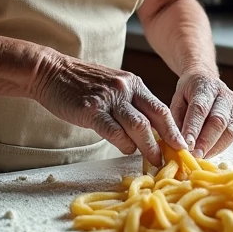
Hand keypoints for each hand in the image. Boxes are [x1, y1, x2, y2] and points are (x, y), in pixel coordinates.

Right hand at [32, 53, 185, 165]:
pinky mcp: (91, 110)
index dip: (173, 129)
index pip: (160, 108)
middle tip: (173, 158)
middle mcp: (125, 88)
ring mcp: (108, 98)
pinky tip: (126, 150)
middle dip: (167, 140)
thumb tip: (147, 130)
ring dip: (148, 146)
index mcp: (133, 83)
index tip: (181, 145)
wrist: (51, 71)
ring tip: (154, 160)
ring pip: (138, 126)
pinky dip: (123, 144)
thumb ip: (130, 103)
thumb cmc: (81, 83)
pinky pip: (113, 131)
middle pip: (154, 117)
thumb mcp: (113, 85)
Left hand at [172, 70, 232, 157]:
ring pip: (229, 129)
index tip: (186, 145)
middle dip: (206, 141)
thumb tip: (177, 142)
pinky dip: (222, 146)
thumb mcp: (177, 100)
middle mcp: (223, 95)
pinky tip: (210, 152)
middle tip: (194, 156)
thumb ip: (177, 120)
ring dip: (214, 147)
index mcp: (205, 87)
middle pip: (218, 120)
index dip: (193, 128)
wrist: (205, 79)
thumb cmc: (188, 92)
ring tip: (201, 157)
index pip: (200, 109)